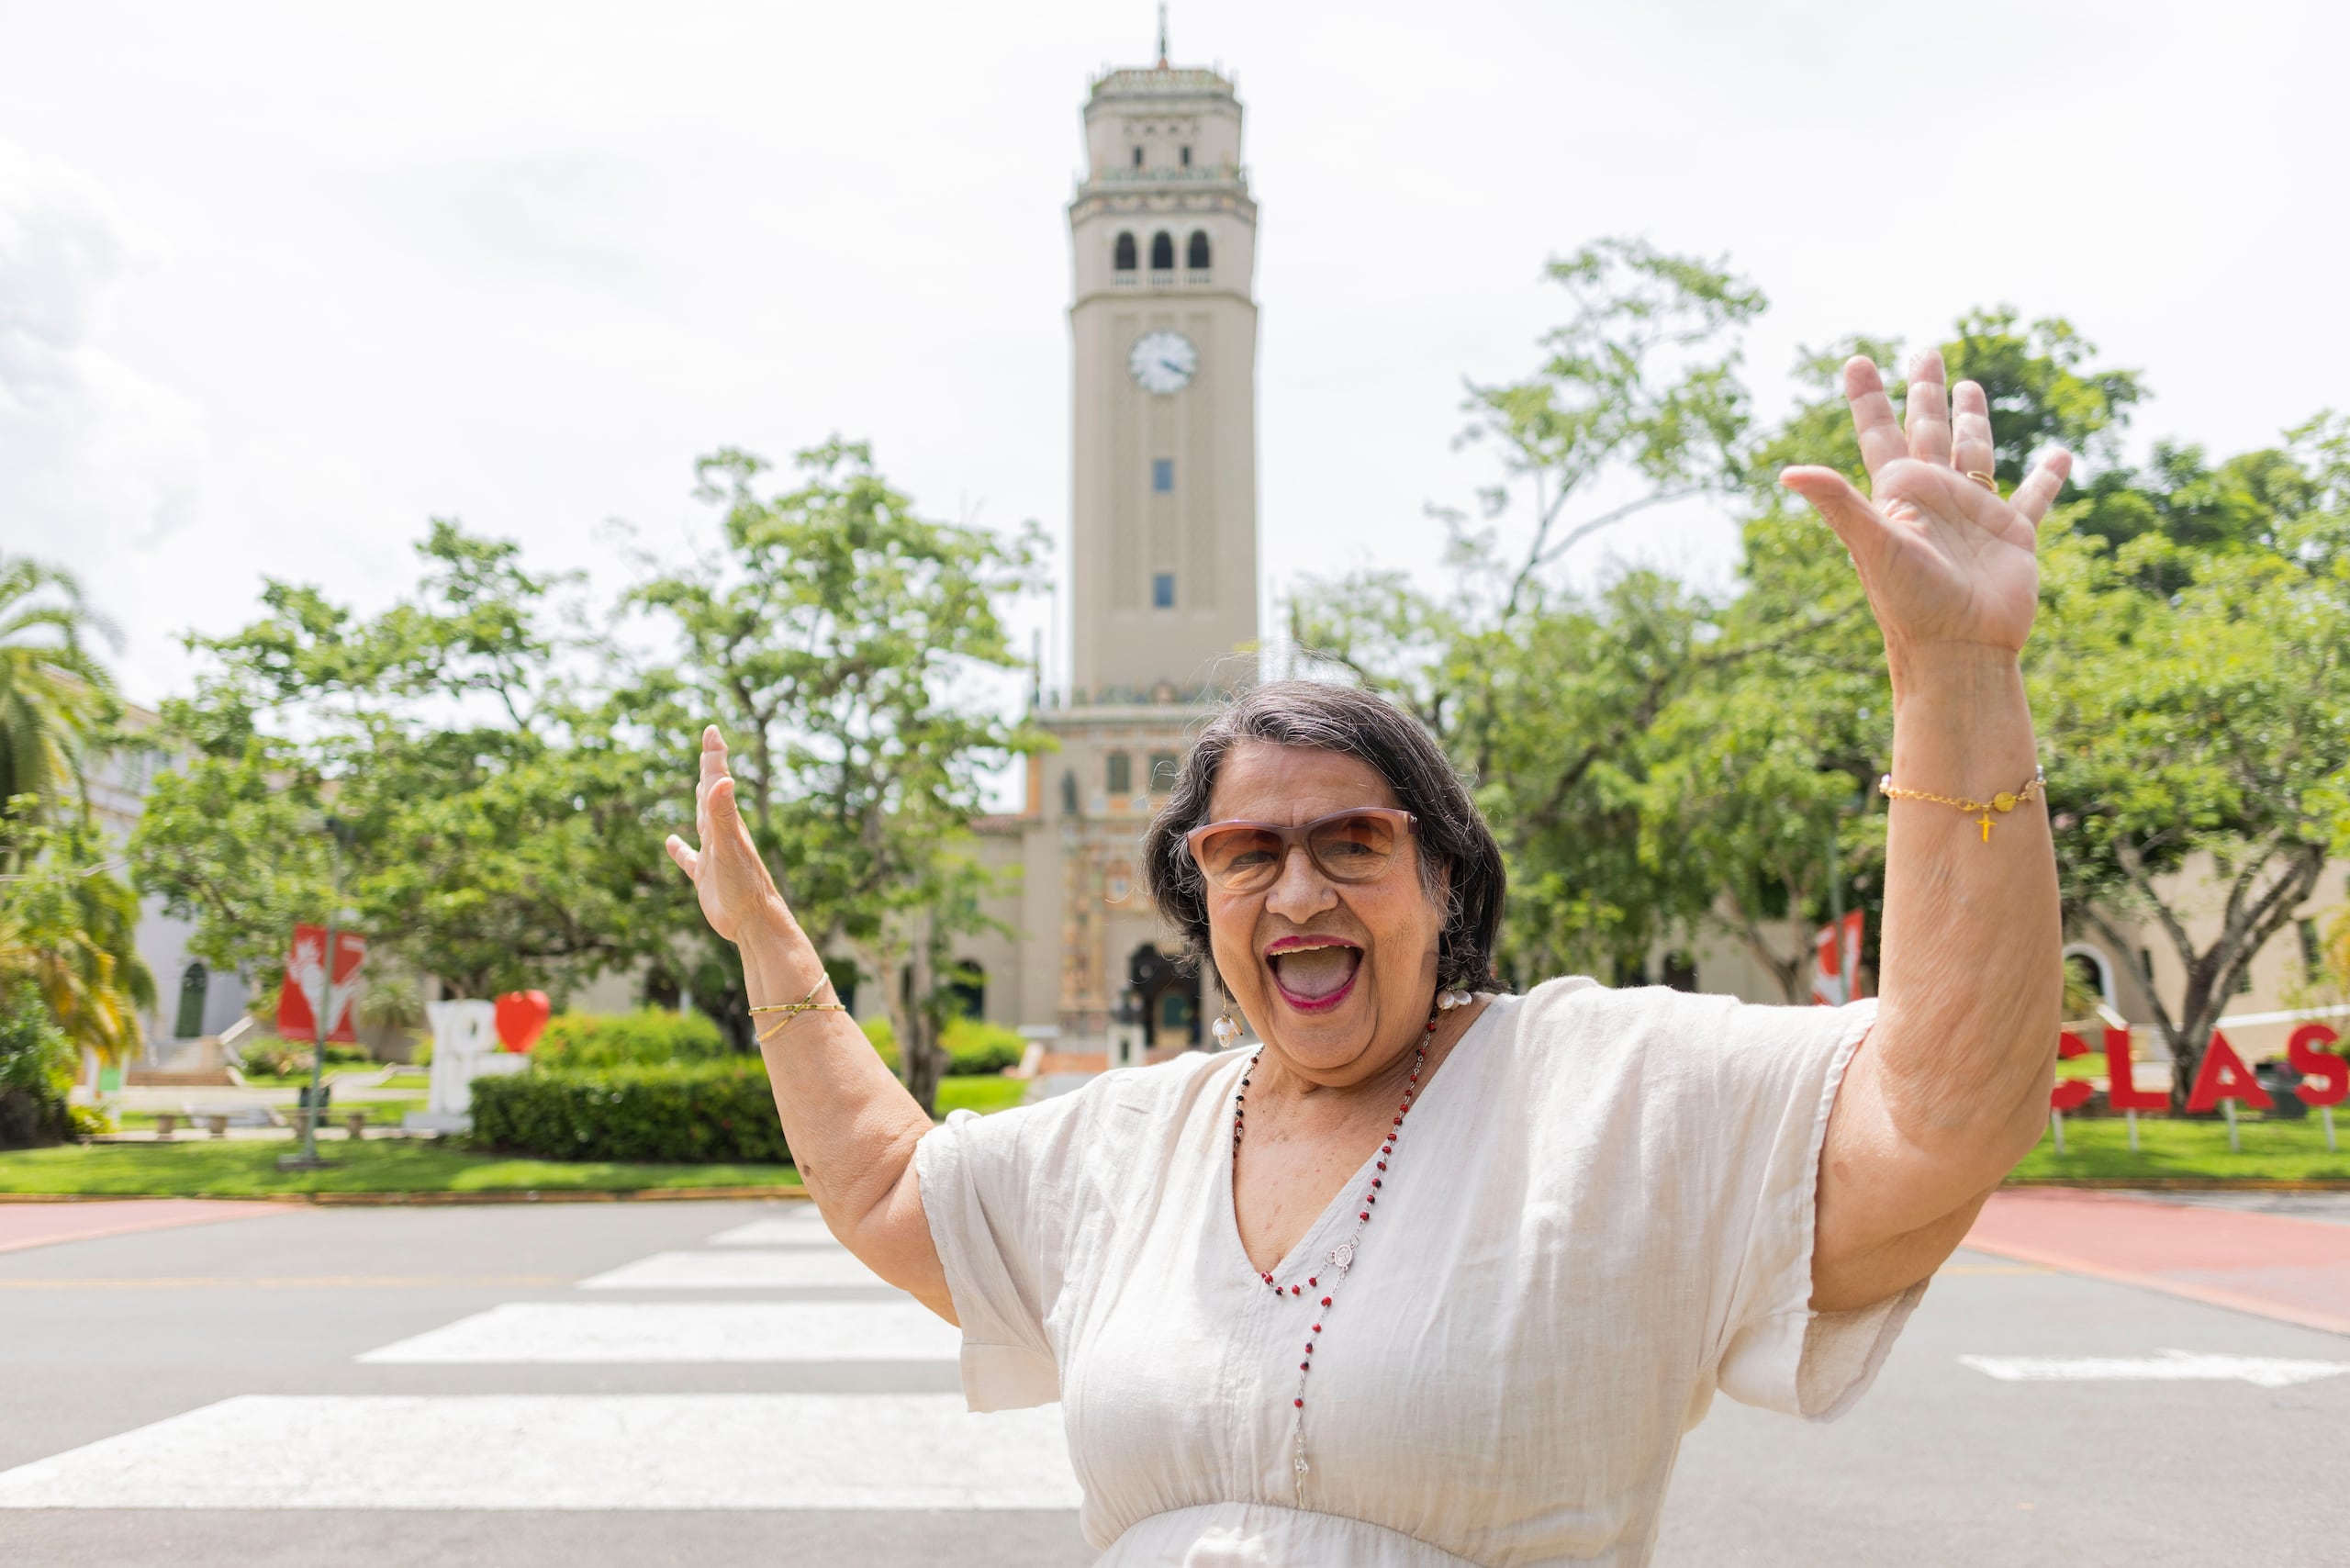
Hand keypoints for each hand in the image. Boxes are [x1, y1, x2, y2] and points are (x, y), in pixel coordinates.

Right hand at [664, 726, 790, 944]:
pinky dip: (681, 850)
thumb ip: (723, 813)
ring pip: (705, 821)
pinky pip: (691, 859)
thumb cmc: (744, 885)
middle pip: (713, 793)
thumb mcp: (729, 845)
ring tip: (698, 784)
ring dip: (700, 801)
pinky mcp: (707, 878)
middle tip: (710, 744)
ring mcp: (715, 855)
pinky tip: (673, 843)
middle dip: (710, 767)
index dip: (713, 756)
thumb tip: (724, 778)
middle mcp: (722, 834)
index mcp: (726, 822)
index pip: (717, 781)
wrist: (755, 923)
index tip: (712, 730)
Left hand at [1780, 352, 2071, 658]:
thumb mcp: (1873, 545)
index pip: (1879, 432)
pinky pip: (2035, 498)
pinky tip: (2059, 455)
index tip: (1857, 360)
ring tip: (1970, 385)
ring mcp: (1974, 514)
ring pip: (1974, 452)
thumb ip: (1837, 503)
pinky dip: (2048, 477)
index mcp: (1898, 493)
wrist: (1958, 650)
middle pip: (1928, 429)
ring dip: (1973, 420)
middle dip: (1924, 392)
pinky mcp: (2014, 535)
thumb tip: (1787, 473)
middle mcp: (1934, 497)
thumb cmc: (1910, 601)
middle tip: (1925, 352)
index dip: (1868, 397)